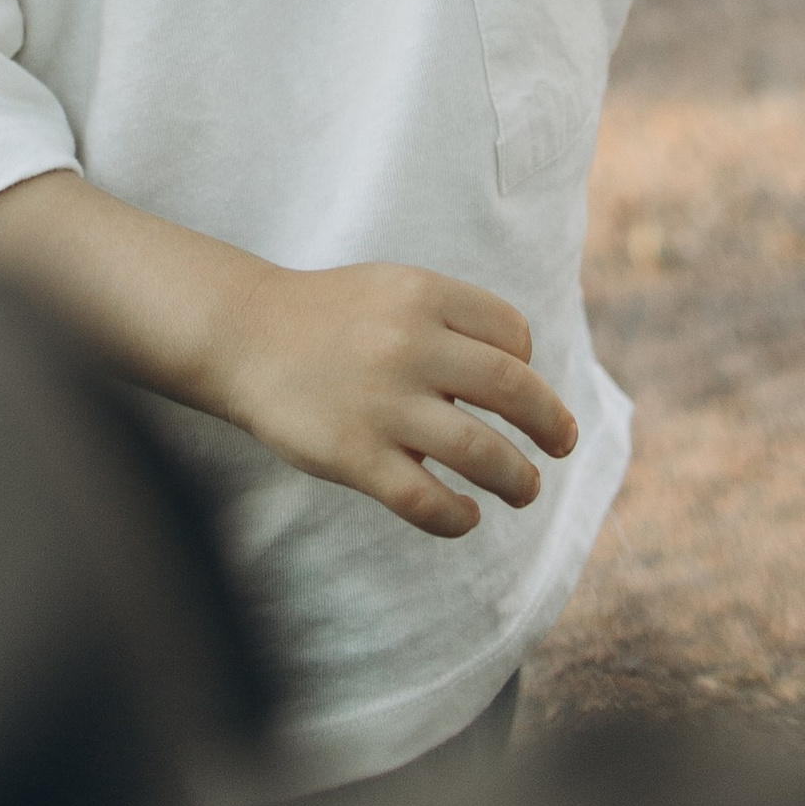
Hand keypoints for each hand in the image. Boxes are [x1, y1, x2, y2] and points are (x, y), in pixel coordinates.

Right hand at [213, 260, 577, 539]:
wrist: (242, 335)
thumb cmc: (329, 316)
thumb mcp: (395, 288)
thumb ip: (452, 319)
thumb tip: (523, 376)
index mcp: (425, 295)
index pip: (514, 335)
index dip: (530, 365)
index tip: (518, 389)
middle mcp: (411, 345)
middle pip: (514, 391)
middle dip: (552, 425)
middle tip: (562, 445)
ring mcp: (383, 403)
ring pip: (482, 454)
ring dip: (518, 479)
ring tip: (524, 489)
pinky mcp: (353, 455)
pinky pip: (426, 501)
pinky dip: (458, 517)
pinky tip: (466, 516)